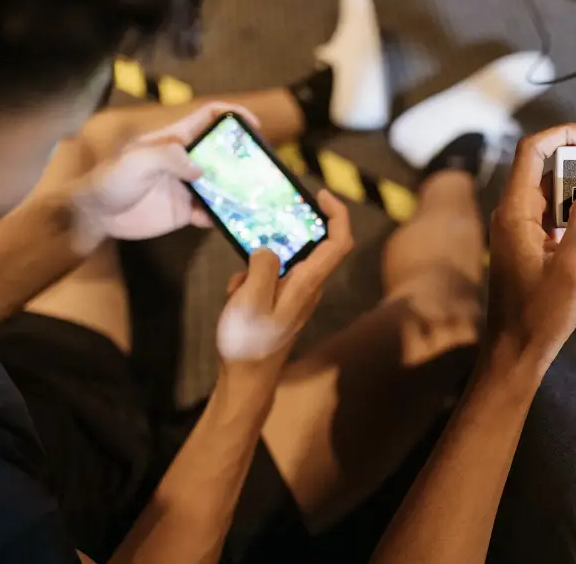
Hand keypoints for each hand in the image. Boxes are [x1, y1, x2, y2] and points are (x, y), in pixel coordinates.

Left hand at [72, 102, 258, 241]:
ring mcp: (188, 187)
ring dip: (237, 192)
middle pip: (223, 154)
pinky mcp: (185, 211)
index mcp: (176, 140)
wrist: (95, 215)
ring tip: (252, 199)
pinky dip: (220, 217)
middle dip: (244, 159)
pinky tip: (221, 221)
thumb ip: (168, 159)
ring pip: (222, 186)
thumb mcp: (136, 161)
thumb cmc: (110, 179)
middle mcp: (186, 161)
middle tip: (262, 170)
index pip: (209, 118)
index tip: (254, 126)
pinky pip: (210, 213)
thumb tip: (201, 170)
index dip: (232, 116)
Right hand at [216, 190, 352, 361]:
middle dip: (282, 237)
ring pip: (280, 264)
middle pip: (310, 247)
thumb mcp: (249, 299)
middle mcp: (309, 288)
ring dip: (255, 268)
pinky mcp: (281, 305)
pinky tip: (236, 302)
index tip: (322, 194)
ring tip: (237, 292)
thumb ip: (261, 267)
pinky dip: (249, 283)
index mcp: (308, 283)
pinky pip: (267, 281)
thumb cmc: (248, 344)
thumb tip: (268, 249)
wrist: (247, 382)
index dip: (338, 213)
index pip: (339, 242)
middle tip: (258, 234)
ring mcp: (295, 297)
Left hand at [488, 124, 575, 389]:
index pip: (533, 151)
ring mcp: (530, 235)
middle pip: (566, 186)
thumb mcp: (572, 267)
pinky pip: (572, 238)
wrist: (516, 355)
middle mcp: (520, 217)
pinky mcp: (540, 252)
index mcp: (517, 212)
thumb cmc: (539, 315)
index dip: (565, 136)